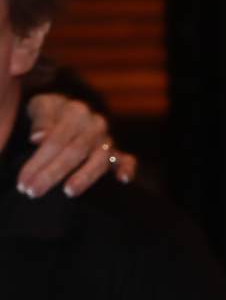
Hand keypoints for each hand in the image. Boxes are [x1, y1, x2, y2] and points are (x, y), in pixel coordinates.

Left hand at [18, 95, 135, 197]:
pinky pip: (126, 160)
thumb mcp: (40, 107)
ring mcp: (106, 139)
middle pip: (75, 151)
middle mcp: (95, 124)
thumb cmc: (50, 113)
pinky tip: (123, 179)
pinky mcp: (115, 153)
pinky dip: (127, 168)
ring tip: (68, 192)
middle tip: (34, 192)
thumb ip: (41, 120)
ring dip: (84, 177)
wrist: (67, 110)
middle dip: (53, 173)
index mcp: (76, 111)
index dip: (39, 161)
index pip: (56, 140)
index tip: (24, 181)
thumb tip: (38, 137)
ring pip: (98, 160)